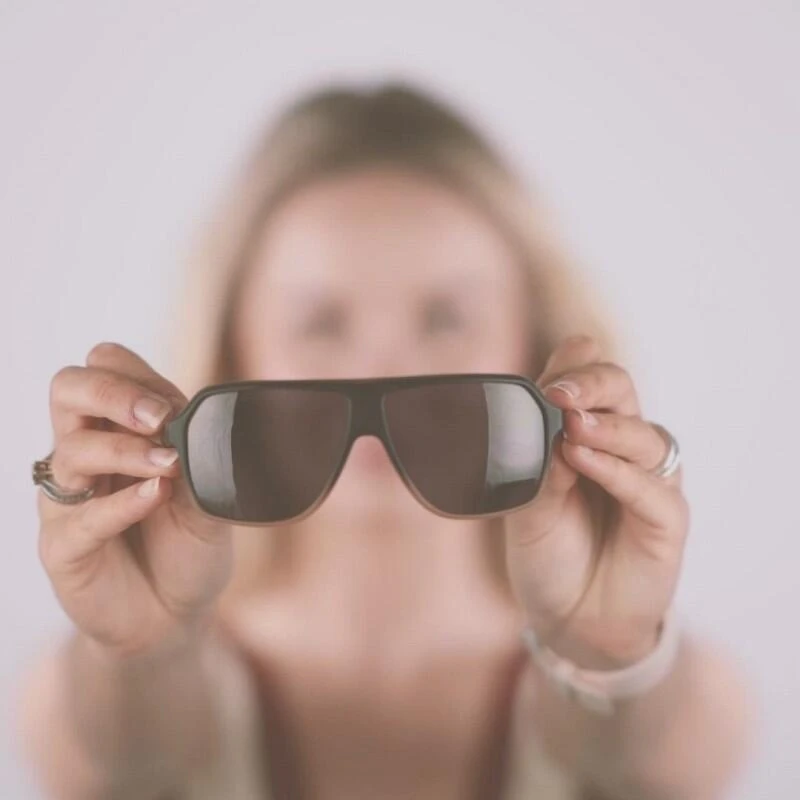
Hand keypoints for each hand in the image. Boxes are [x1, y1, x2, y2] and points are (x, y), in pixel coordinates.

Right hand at [37, 343, 231, 660]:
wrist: (174, 617)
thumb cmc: (186, 547)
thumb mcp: (207, 498)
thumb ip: (203, 460)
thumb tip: (210, 426)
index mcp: (118, 431)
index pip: (105, 369)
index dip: (135, 375)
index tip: (174, 405)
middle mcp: (86, 456)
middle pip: (68, 389)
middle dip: (113, 392)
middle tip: (157, 417)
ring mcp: (69, 500)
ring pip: (72, 450)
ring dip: (125, 451)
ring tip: (170, 466)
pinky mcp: (63, 546)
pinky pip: (81, 517)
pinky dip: (121, 503)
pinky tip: (154, 496)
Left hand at [504, 335, 688, 668]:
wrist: (568, 619)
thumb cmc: (548, 554)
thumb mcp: (528, 504)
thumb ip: (539, 463)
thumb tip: (549, 419)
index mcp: (588, 436)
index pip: (591, 384)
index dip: (573, 369)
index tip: (548, 377)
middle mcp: (622, 450)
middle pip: (623, 393)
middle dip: (593, 384)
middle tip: (560, 393)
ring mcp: (648, 482)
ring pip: (643, 436)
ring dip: (607, 427)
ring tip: (572, 425)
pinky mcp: (666, 520)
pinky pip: (649, 488)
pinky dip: (617, 471)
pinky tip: (584, 462)